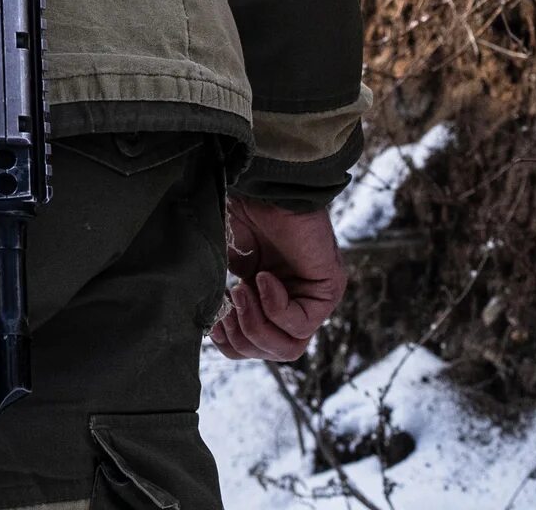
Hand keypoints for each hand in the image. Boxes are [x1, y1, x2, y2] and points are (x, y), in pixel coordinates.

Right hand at [212, 198, 345, 361]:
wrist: (261, 183)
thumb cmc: (241, 213)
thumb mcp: (223, 264)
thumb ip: (220, 298)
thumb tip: (206, 330)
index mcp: (267, 299)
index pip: (254, 346)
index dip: (230, 343)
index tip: (212, 320)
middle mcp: (293, 303)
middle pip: (273, 353)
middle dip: (243, 338)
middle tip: (228, 305)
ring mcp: (313, 299)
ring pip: (291, 347)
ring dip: (256, 325)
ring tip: (241, 291)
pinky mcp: (328, 289)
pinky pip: (301, 323)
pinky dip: (274, 305)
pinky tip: (262, 277)